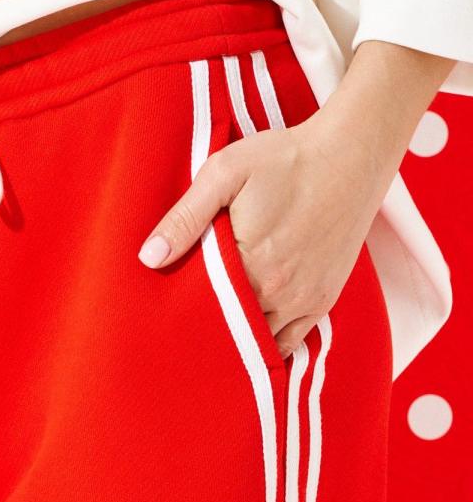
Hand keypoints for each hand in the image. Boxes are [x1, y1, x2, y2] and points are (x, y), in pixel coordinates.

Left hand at [138, 110, 388, 356]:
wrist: (352, 155)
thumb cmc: (285, 159)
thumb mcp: (225, 173)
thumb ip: (185, 217)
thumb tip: (149, 257)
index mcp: (249, 264)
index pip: (204, 309)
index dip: (184, 312)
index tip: (167, 313)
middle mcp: (278, 292)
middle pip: (230, 329)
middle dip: (208, 330)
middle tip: (183, 332)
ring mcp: (304, 300)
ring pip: (260, 342)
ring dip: (238, 341)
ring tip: (214, 336)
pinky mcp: (323, 300)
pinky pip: (291, 342)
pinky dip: (268, 346)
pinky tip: (249, 342)